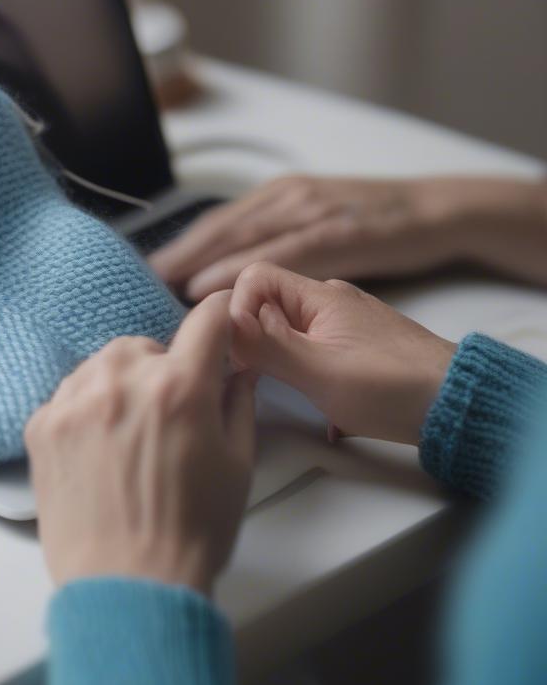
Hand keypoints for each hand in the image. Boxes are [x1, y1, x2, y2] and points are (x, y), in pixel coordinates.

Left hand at [25, 291, 255, 597]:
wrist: (128, 588)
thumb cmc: (193, 532)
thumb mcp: (238, 466)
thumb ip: (239, 404)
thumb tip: (239, 370)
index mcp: (179, 388)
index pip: (205, 320)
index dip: (219, 318)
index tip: (218, 326)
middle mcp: (121, 382)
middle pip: (145, 344)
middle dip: (161, 368)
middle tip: (168, 414)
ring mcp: (73, 402)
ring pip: (101, 365)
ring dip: (118, 385)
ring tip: (127, 435)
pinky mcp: (40, 426)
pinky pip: (66, 395)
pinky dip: (84, 410)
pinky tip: (97, 450)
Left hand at [151, 175, 459, 300]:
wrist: (436, 209)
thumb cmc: (372, 223)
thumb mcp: (315, 224)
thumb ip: (275, 242)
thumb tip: (232, 275)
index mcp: (277, 196)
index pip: (217, 221)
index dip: (180, 244)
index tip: (147, 268)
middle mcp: (286, 198)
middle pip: (219, 226)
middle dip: (178, 252)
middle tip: (141, 279)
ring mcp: (310, 211)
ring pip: (242, 235)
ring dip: (198, 259)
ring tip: (164, 283)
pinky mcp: (337, 231)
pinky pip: (278, 252)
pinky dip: (240, 267)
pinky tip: (211, 283)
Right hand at [230, 262, 455, 444]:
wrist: (460, 406)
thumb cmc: (395, 387)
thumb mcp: (319, 371)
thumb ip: (266, 345)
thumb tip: (223, 323)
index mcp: (318, 295)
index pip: (253, 278)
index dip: (235, 309)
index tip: (239, 348)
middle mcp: (328, 301)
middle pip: (266, 305)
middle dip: (252, 339)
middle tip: (257, 375)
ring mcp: (344, 324)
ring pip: (287, 330)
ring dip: (278, 360)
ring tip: (291, 390)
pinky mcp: (356, 347)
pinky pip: (310, 349)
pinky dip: (303, 373)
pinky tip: (321, 405)